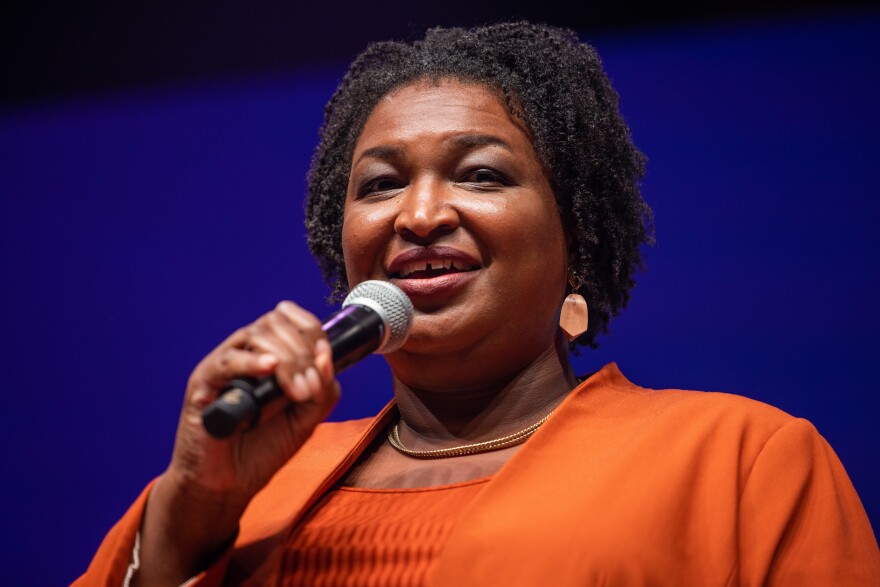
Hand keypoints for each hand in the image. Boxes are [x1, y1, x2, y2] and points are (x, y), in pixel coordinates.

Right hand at [135, 301, 338, 585]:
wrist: (229, 486)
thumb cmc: (262, 450)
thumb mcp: (305, 420)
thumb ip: (322, 390)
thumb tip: (326, 357)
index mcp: (270, 356)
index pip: (290, 321)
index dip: (311, 330)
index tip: (324, 354)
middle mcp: (246, 355)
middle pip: (275, 324)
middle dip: (301, 352)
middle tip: (308, 389)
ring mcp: (223, 367)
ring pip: (254, 336)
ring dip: (285, 360)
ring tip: (295, 392)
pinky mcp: (202, 385)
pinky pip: (226, 362)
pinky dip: (251, 362)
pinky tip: (269, 369)